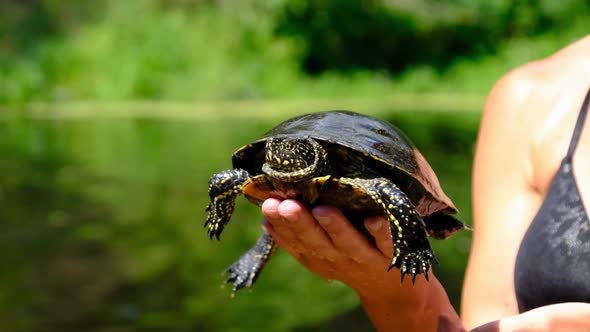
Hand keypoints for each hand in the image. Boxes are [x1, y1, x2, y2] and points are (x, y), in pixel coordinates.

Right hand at [261, 198, 409, 296]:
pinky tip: (375, 219)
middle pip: (316, 242)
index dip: (280, 225)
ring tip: (322, 210)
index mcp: (318, 256)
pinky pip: (388, 243)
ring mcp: (366, 257)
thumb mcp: (320, 250)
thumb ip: (297, 235)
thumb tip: (266, 217)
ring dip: (335, 228)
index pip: (294, 241)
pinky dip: (382, 232)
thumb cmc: (351, 255)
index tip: (268, 205)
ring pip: (348, 243)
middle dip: (300, 224)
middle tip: (285, 205)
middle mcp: (338, 258)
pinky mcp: (393, 254)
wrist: (392, 289)